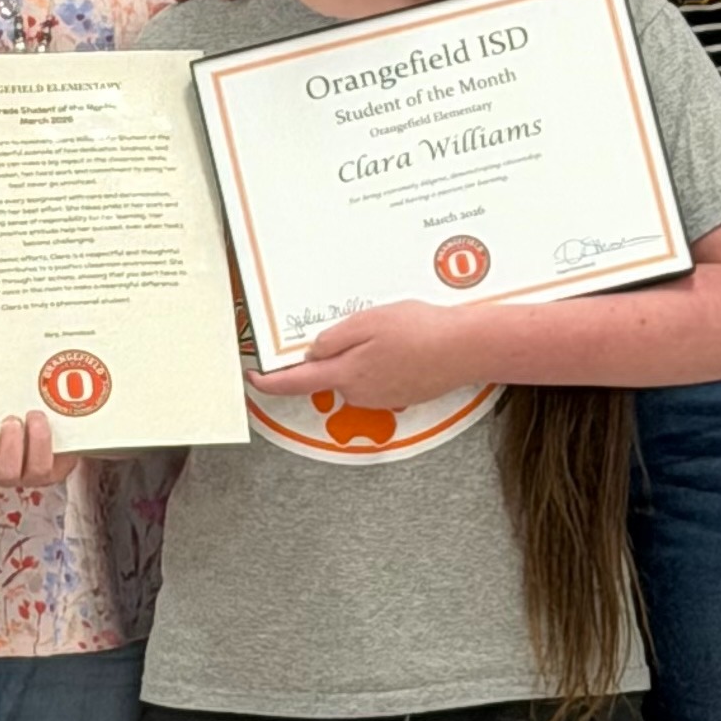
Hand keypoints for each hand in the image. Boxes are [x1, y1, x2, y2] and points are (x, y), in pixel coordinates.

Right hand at [0, 408, 77, 488]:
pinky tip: (54, 420)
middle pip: (5, 474)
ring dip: (37, 442)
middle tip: (12, 420)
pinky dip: (56, 441)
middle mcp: (6, 471)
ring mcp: (34, 474)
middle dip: (9, 447)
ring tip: (35, 415)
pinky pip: (60, 464)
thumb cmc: (10, 406)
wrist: (49, 415)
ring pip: (35, 472)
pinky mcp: (59, 468)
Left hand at [248, 301, 480, 413]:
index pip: (295, 383)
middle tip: (358, 326)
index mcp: (345, 374)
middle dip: (331, 353)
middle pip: (328, 374)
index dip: (269, 383)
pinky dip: (382, 361)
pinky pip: (378, 377)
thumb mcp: (367, 322)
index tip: (254, 379)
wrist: (466, 349)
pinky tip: (403, 344)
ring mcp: (382, 398)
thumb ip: (332, 339)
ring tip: (390, 331)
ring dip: (361, 355)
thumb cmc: (419, 331)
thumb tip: (311, 353)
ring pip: (354, 374)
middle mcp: (359, 393)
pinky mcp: (401, 396)